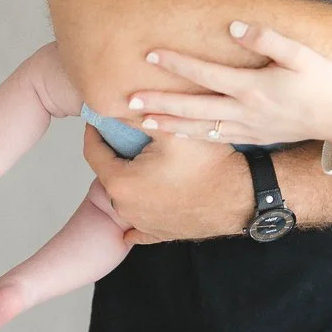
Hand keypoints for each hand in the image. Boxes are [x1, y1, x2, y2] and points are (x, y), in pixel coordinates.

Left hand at [83, 126, 252, 243]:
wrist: (239, 197)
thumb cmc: (207, 165)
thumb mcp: (172, 130)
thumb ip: (143, 114)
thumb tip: (121, 99)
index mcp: (121, 181)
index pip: (93, 151)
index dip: (94, 131)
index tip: (98, 118)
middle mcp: (125, 207)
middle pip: (109, 173)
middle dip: (115, 154)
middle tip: (126, 136)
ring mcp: (141, 223)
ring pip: (126, 195)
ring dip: (130, 178)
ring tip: (143, 159)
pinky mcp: (157, 232)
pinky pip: (140, 222)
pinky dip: (141, 209)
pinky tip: (144, 202)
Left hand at [128, 22, 331, 146]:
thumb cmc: (322, 83)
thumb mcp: (301, 55)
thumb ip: (267, 39)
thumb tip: (234, 27)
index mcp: (252, 88)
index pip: (205, 74)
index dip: (176, 63)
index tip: (148, 54)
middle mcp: (244, 111)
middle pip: (192, 107)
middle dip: (159, 102)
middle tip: (127, 100)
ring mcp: (246, 128)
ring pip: (198, 128)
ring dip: (168, 123)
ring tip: (140, 120)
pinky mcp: (251, 138)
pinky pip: (212, 138)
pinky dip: (188, 136)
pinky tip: (174, 132)